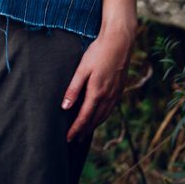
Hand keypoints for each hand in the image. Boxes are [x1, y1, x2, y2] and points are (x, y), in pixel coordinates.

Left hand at [61, 24, 135, 142]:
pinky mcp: (119, 90)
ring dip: (93, 126)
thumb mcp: (82, 68)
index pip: (84, 117)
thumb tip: (65, 107)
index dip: (76, 129)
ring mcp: (115, 95)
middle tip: (75, 141)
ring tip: (85, 133)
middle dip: (84, 131)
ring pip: (103, 116)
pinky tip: (99, 117)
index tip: (68, 139)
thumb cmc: (98, 52)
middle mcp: (107, 97)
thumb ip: (73, 88)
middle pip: (94, 120)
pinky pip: (110, 109)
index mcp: (96, 93)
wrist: (119, 42)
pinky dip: (102, 117)